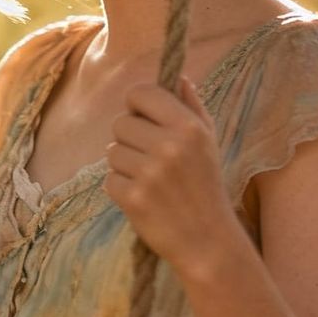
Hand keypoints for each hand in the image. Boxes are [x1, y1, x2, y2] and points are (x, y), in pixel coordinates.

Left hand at [102, 75, 234, 276]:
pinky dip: (121, 189)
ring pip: (111, 152)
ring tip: (149, 180)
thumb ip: (191, 107)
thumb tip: (177, 77)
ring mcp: (149, 173)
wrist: (206, 240)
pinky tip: (143, 197)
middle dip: (129, 139)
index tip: (144, 119)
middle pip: (120, 123)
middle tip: (150, 159)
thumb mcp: (209, 142)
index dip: (136, 105)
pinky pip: (108, 179)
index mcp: (188, 126)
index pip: (140, 93)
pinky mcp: (133, 197)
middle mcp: (169, 146)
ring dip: (124, 165)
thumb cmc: (205, 185)